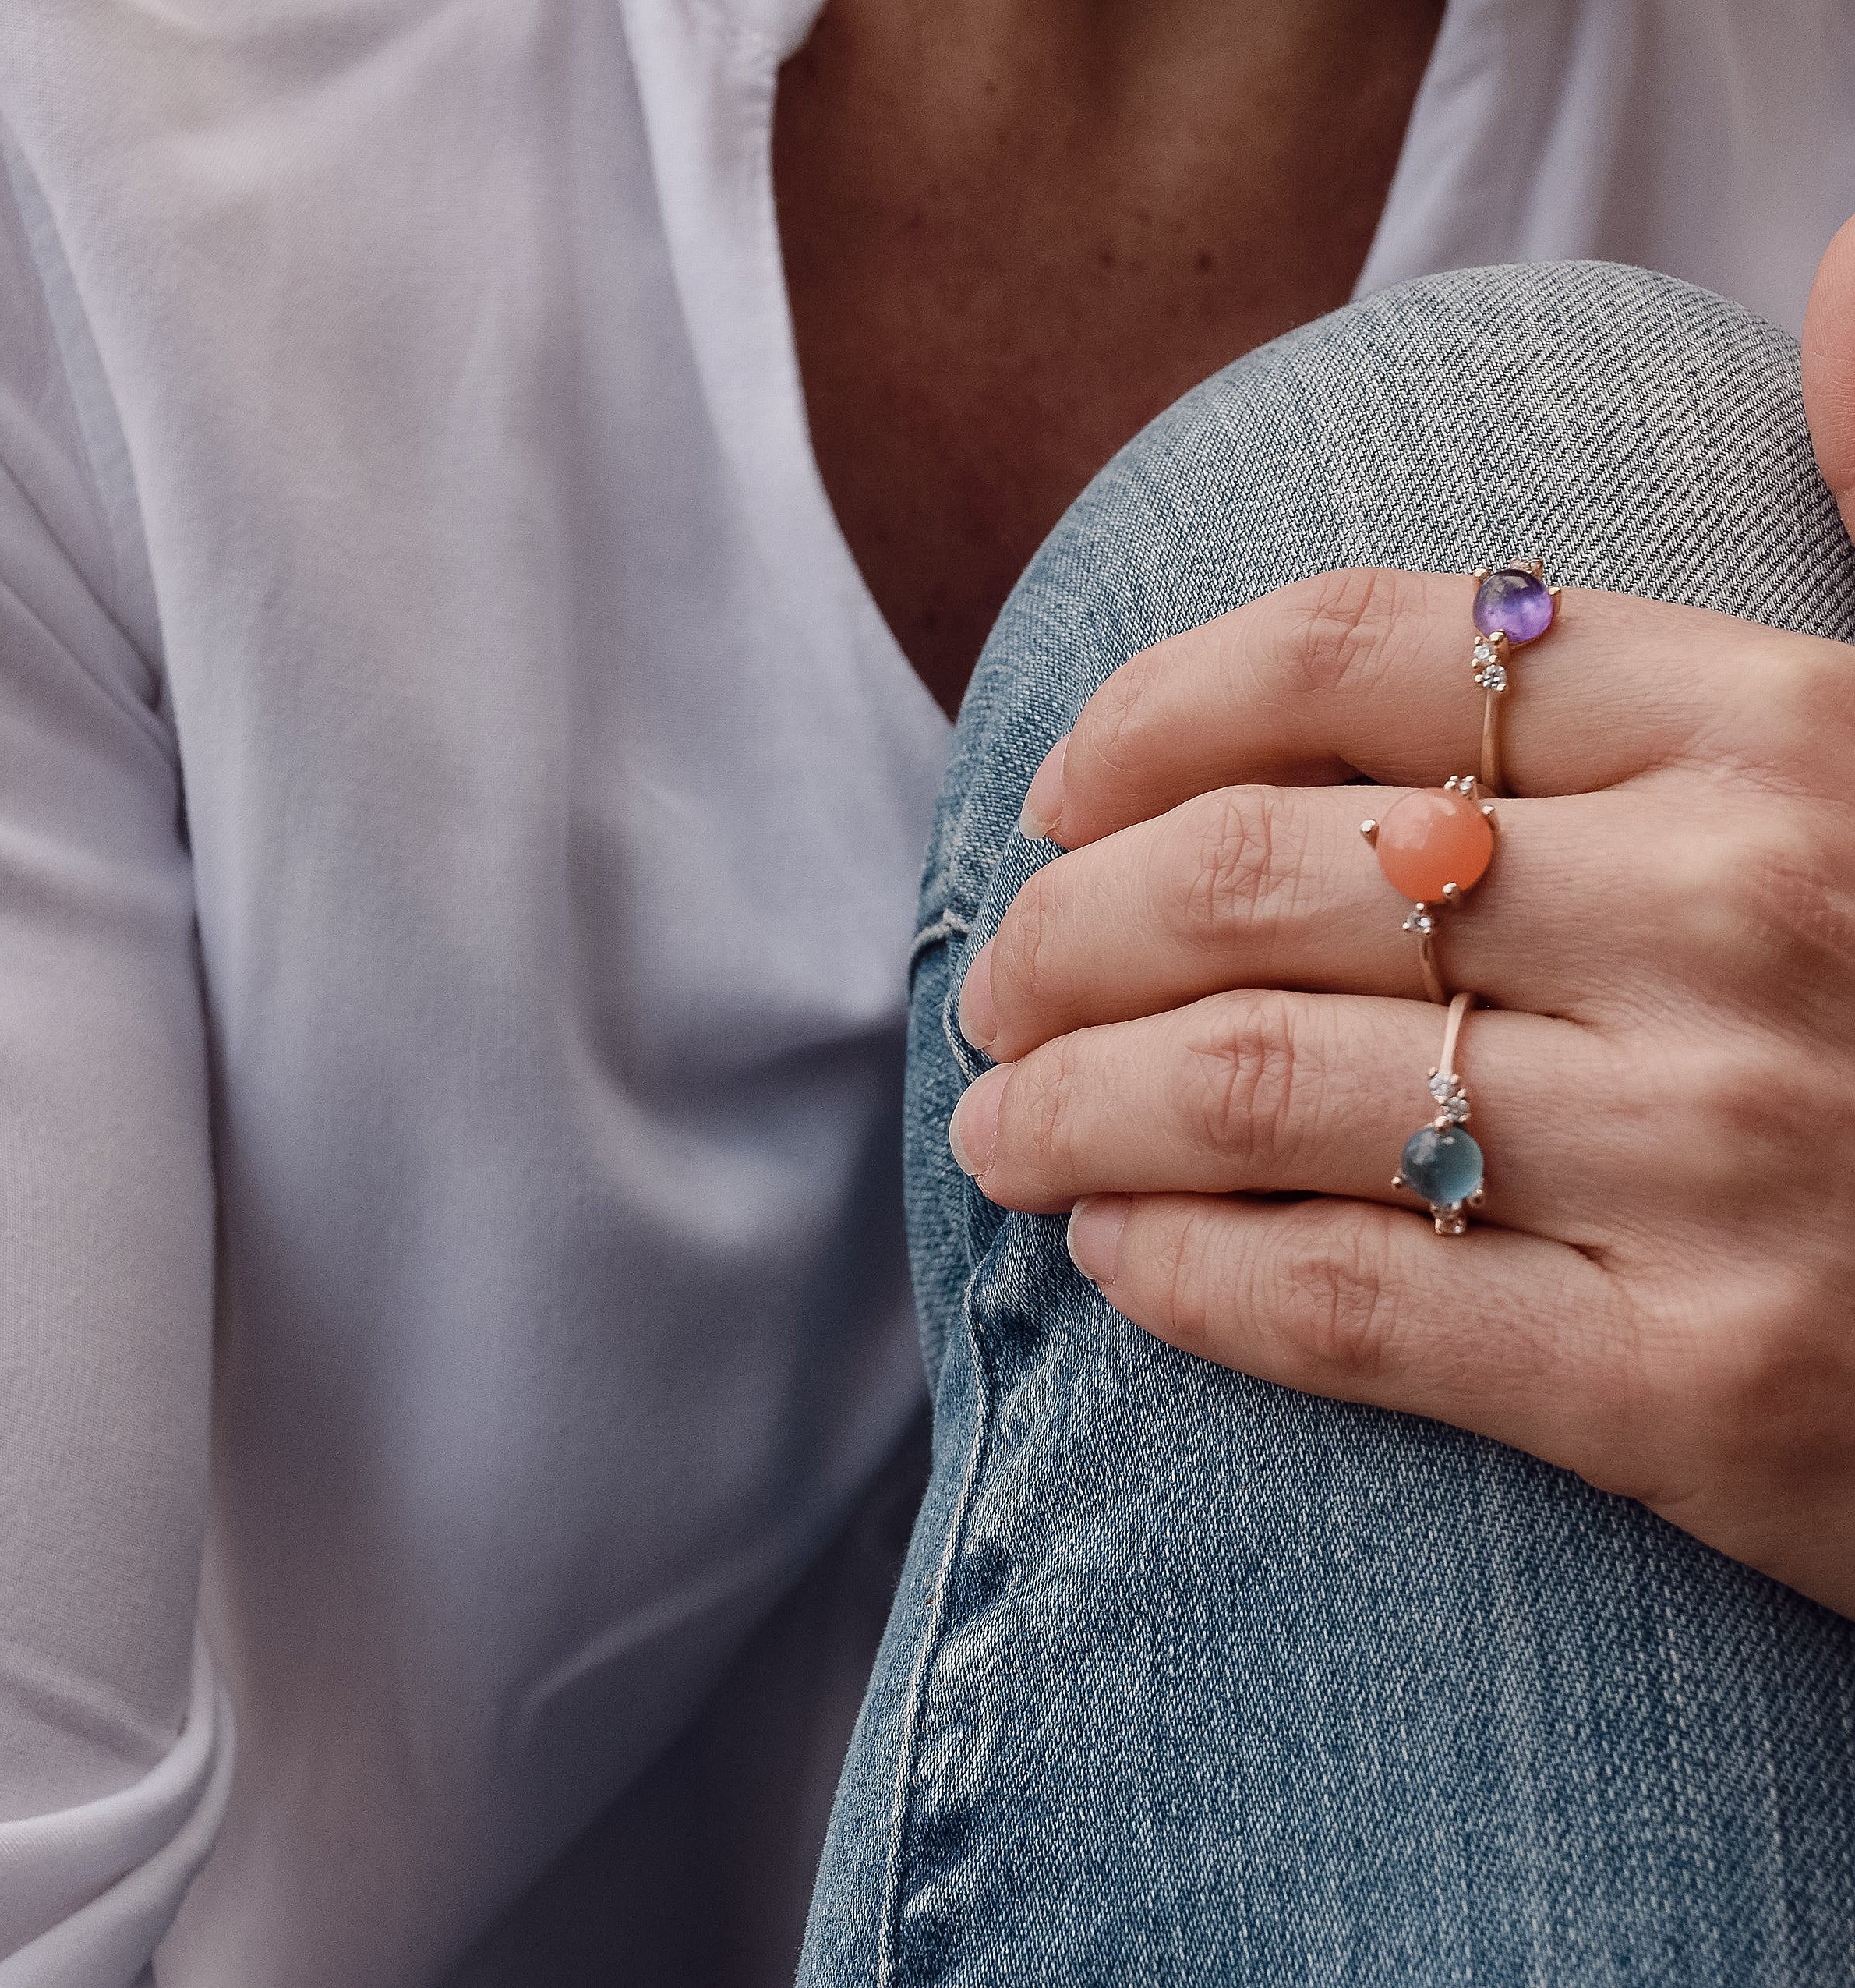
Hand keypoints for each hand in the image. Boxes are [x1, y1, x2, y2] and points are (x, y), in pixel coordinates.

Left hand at [943, 226, 1854, 1619]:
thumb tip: (1840, 256)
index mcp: (1779, 731)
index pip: (1360, 652)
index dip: (1147, 715)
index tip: (1053, 794)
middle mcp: (1749, 914)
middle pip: (1256, 872)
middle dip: (1062, 934)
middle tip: (995, 989)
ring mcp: (1725, 1157)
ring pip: (1253, 1085)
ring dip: (1066, 1106)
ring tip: (1002, 1127)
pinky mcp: (1693, 1387)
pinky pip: (1340, 1299)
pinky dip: (1175, 1269)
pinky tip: (1111, 1253)